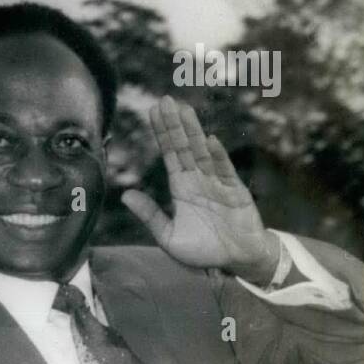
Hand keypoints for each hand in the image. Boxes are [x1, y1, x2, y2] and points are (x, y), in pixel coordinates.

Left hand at [121, 96, 278, 282]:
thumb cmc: (204, 250)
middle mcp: (198, 180)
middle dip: (174, 125)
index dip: (161, 133)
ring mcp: (217, 183)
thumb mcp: (169, 236)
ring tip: (184, 110)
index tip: (153, 111)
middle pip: (183, 147)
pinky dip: (218, 156)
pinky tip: (209, 140)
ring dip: (193, 132)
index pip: (169, 155)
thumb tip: (125, 194)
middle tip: (164, 100)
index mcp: (181, 188)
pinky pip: (225, 171)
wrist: (238, 262)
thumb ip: (150, 215)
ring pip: (202, 153)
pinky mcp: (236, 192)